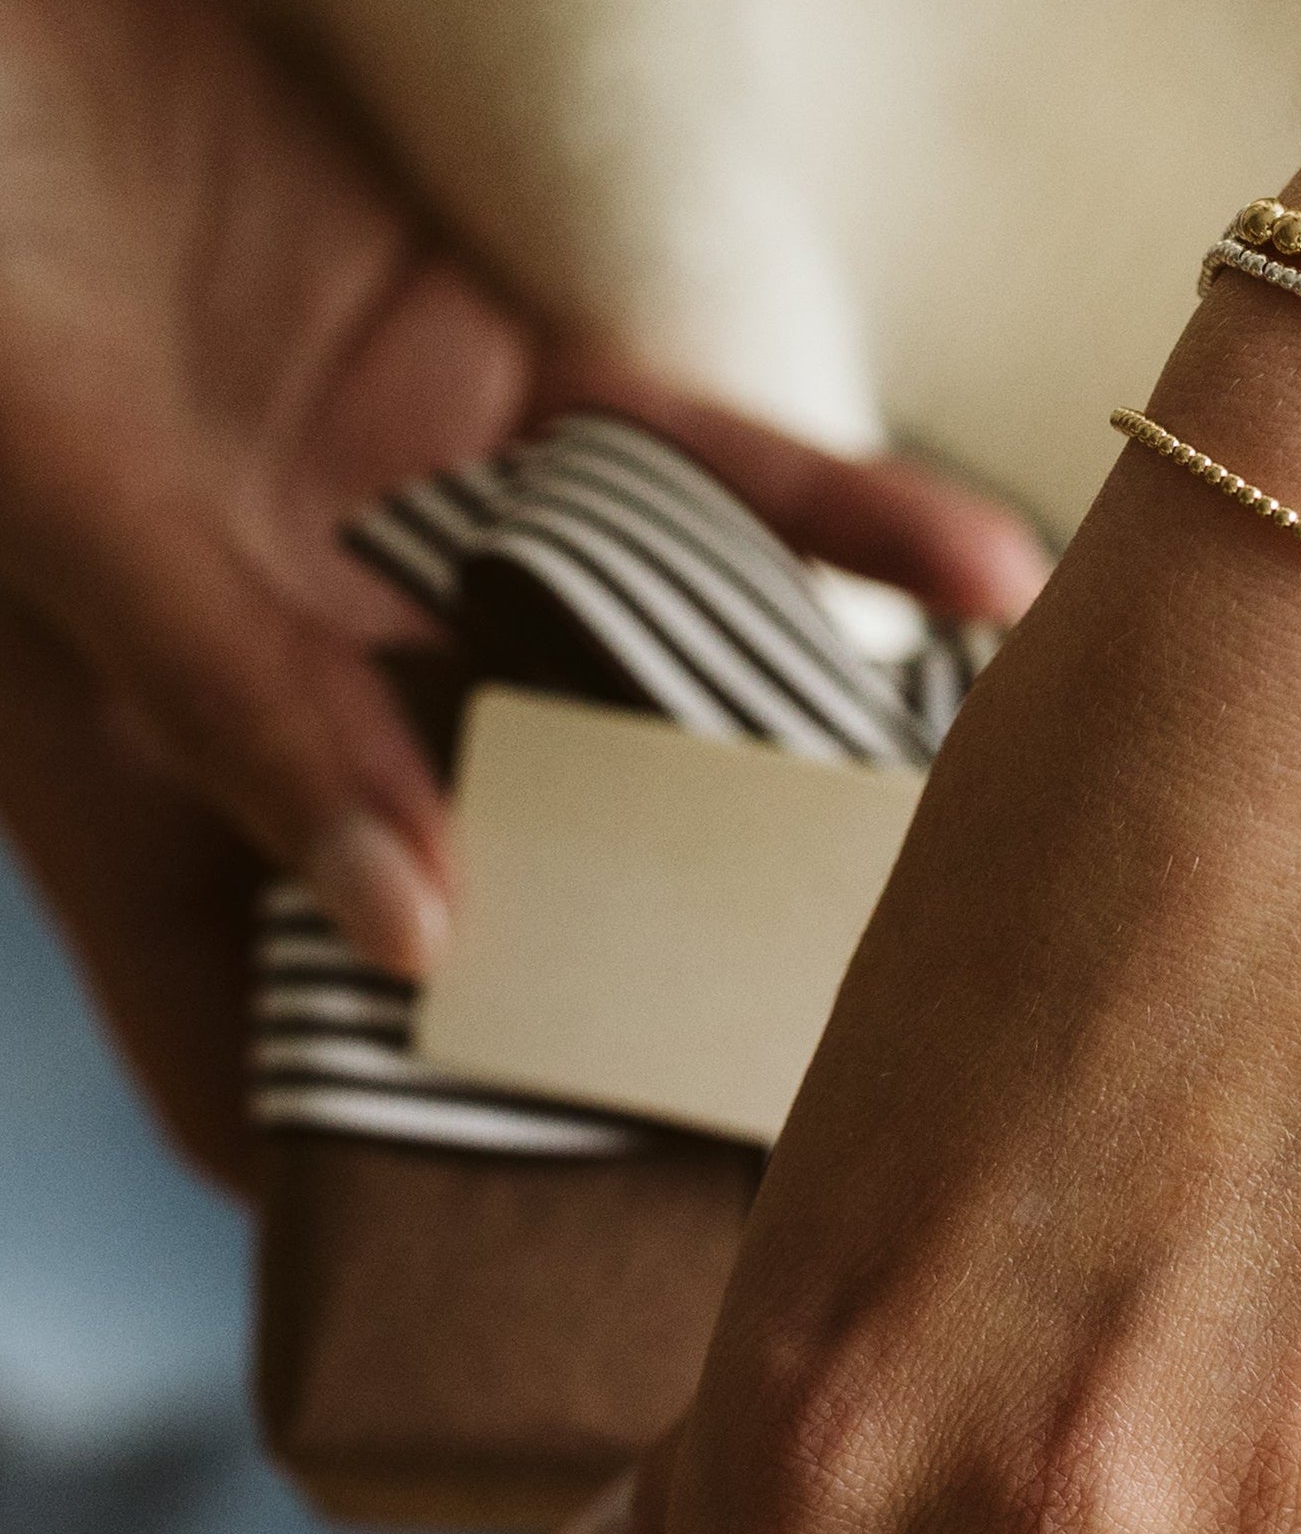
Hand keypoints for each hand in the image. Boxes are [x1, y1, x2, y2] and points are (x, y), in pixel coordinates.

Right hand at [0, 0, 1047, 1183]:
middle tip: (855, 994)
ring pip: (645, 645)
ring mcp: (426, 508)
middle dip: (680, 903)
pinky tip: (977, 570)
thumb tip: (406, 920)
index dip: (416, 1086)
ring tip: (967, 796)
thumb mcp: (66, 479)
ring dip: (805, 709)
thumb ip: (225, 688)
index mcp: (155, 718)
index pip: (298, 963)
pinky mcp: (510, 371)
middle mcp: (311, 636)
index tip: (598, 1162)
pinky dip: (830, 513)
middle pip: (522, 819)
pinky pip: (696, 460)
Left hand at [585, 100, 1300, 1533]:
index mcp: (825, 1404)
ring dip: (1227, 1502)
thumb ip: (887, 1346)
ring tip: (1254, 1319)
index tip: (856, 1490)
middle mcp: (1038, 1513)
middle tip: (1094, 1363)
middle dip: (1025, 1510)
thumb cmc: (1124, 801)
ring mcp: (1288, 1532)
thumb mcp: (908, 1102)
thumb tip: (837, 1478)